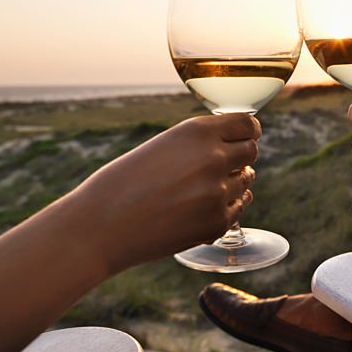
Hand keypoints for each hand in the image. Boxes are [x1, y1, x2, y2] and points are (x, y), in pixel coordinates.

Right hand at [73, 115, 259, 273]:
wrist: (99, 227)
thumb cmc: (123, 183)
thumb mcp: (163, 147)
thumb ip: (200, 143)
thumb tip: (235, 146)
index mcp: (198, 131)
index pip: (248, 124)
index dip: (248, 131)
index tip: (244, 137)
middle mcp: (213, 157)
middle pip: (252, 151)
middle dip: (240, 157)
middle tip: (221, 166)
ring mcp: (218, 192)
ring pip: (246, 181)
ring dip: (232, 183)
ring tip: (199, 190)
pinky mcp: (216, 223)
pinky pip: (238, 209)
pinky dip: (225, 208)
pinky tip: (200, 209)